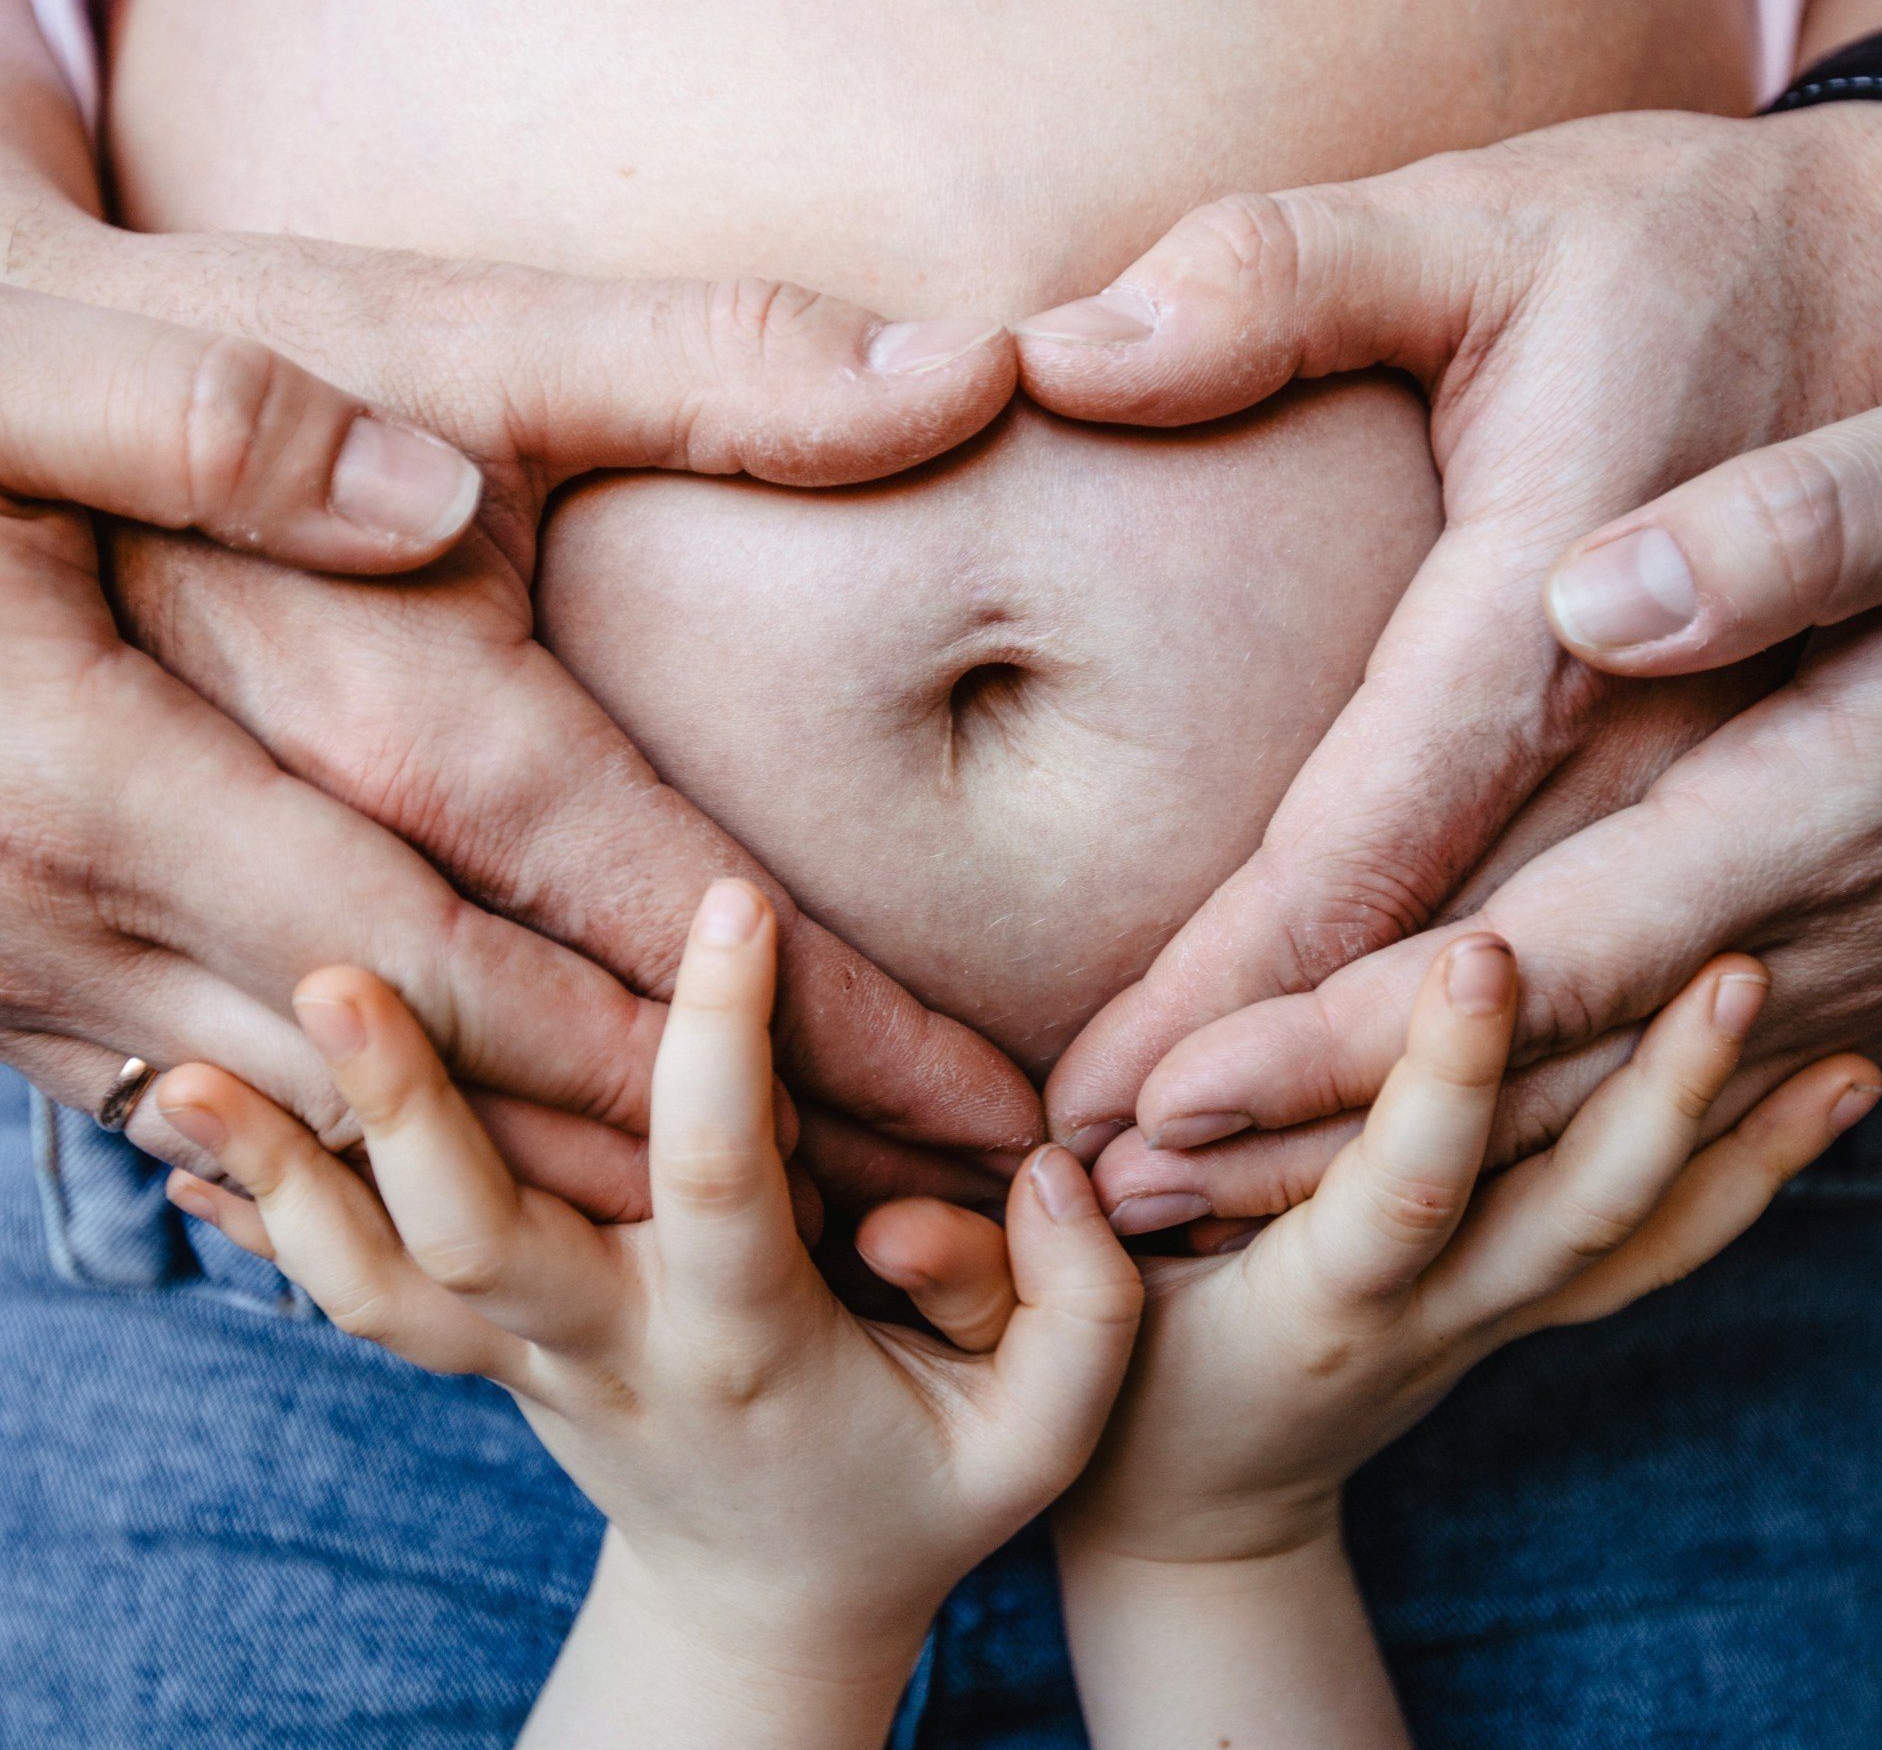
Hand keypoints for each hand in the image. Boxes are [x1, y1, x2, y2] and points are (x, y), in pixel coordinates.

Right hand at [6, 182, 1035, 1207]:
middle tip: (932, 1219)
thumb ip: (644, 365)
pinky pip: (256, 1131)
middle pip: (511, 1059)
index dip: (811, 1022)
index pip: (611, 900)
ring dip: (589, 1197)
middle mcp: (164, 865)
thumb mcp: (369, 321)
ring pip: (383, 1136)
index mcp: (304, 701)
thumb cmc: (152, 339)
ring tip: (796, 1237)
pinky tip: (549, 1206)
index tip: (982, 1102)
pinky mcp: (33, 975)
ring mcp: (72, 948)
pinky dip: (415, 1178)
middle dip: (733, 1153)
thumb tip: (936, 381)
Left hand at [152, 883, 1141, 1749]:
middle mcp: (605, 1346)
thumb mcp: (1037, 1436)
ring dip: (278, 1177)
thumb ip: (1080, 1306)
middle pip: (478, 1240)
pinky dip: (266, 1216)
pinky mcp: (476, 1352)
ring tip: (180, 1067)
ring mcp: (519, 1359)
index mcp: (742, 1342)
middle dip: (406, 1110)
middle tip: (339, 972)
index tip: (733, 902)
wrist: (765, 1602)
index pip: (716, 1181)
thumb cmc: (911, 1493)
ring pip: (373, 1281)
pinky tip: (181, 1132)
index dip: (722, 1043)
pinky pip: (349, 1291)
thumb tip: (1044, 1174)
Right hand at [893, 940, 1871, 1748]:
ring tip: (1822, 1028)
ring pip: (1638, 1240)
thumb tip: (893, 1214)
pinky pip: (1652, 1257)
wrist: (1205, 1523)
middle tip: (1730, 967)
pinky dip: (1743, 1185)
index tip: (1488, 954)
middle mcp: (1427, 1318)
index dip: (1442, 1085)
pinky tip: (1820, 1104)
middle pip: (1569, 1219)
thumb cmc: (1106, 1415)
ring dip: (1734, 1141)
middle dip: (1653, 1099)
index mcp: (1307, 1310)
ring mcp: (1491, 1323)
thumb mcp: (1026, 1354)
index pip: (1394, 1194)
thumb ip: (979, 1277)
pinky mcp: (1519, 1311)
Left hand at [1092, 396, 1881, 1229]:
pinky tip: (1371, 1141)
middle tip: (1114, 1185)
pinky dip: (1500, 1122)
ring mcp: (1831, 927)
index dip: (1304, 1020)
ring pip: (1576, 1093)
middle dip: (1304, 1129)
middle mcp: (1804, 870)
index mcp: (1774, 731)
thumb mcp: (1840, 383)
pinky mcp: (1831, 934)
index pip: (1492, 918)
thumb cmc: (1798, 297)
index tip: (1138, 1089)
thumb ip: (1768, 496)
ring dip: (1384, 1150)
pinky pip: (1644, 1075)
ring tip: (1195, 1192)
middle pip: (1514, 1046)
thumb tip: (1609, 597)